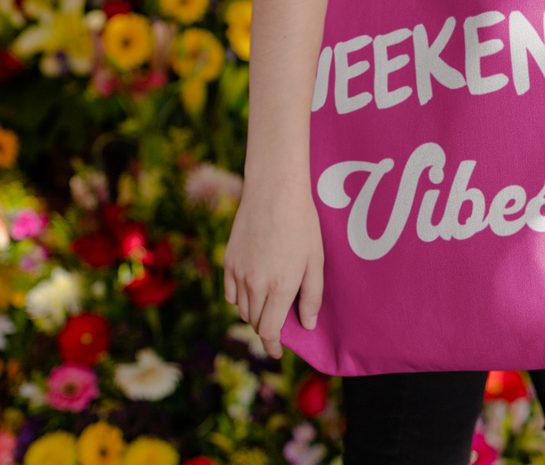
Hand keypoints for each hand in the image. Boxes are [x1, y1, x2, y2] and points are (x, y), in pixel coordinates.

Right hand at [223, 175, 323, 358]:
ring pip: (242, 309)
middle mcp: (256, 284)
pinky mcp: (228, 261)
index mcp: (280, 287)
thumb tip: (308, 325)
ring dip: (255, 313)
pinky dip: (241, 298)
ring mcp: (238, 273)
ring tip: (270, 303)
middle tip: (279, 325)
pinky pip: (231, 293)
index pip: (270, 331)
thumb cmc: (302, 225)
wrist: (274, 193)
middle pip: (256, 322)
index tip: (278, 351)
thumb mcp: (316, 261)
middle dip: (267, 329)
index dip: (274, 345)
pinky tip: (253, 289)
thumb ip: (312, 296)